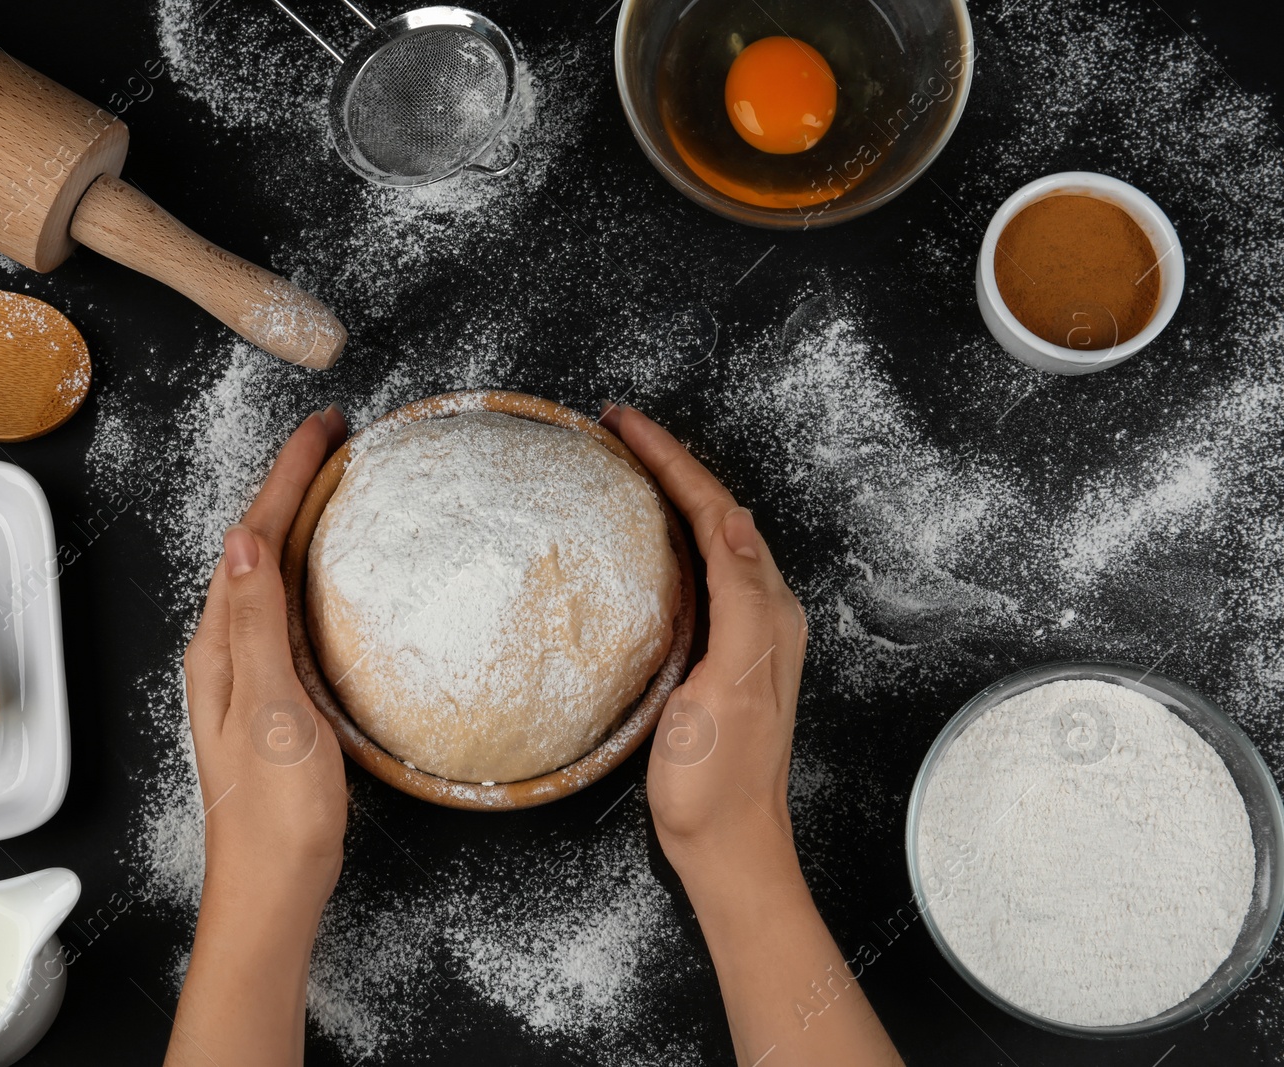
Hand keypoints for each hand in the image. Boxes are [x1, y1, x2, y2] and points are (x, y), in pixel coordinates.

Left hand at [183, 405, 348, 918]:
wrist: (273, 887)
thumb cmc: (274, 812)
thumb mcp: (269, 707)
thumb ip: (257, 623)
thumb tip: (245, 540)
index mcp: (220, 647)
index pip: (250, 540)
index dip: (286, 478)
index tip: (322, 431)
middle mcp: (225, 653)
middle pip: (255, 548)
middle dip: (290, 487)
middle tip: (333, 441)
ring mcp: (247, 675)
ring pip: (268, 576)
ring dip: (296, 523)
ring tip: (330, 485)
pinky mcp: (273, 697)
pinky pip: (284, 612)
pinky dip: (304, 573)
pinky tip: (325, 575)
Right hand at [599, 403, 807, 875]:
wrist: (724, 844)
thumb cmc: (720, 777)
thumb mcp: (732, 684)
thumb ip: (742, 601)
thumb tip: (735, 521)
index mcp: (766, 610)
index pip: (719, 512)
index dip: (673, 461)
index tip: (626, 424)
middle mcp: (761, 612)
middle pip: (716, 514)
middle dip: (671, 464)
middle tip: (618, 429)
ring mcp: (740, 633)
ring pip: (709, 539)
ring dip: (673, 494)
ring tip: (629, 462)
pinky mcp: (715, 654)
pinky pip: (699, 573)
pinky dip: (673, 537)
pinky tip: (649, 538)